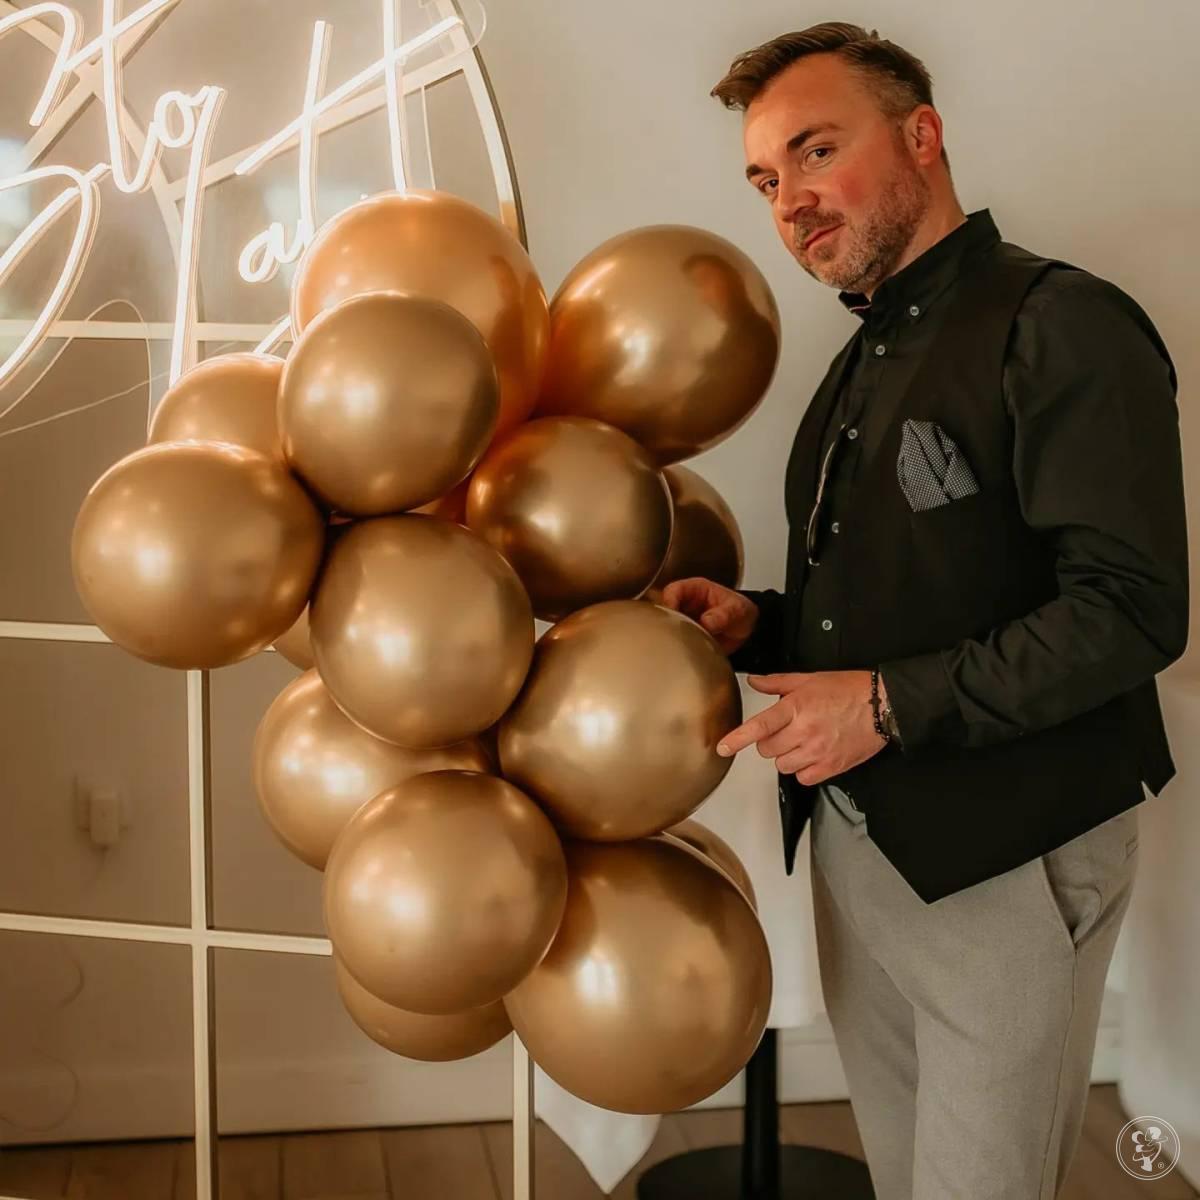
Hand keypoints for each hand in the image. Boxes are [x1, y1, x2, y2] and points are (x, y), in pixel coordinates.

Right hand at [659, 577, 758, 655]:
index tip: (672, 614)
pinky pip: (675, 641)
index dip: (669, 601)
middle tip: (675, 634)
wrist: (748, 632)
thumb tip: (707, 621)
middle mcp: (685, 604)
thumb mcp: (737, 610)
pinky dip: (677, 647)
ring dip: (671, 636)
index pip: (673, 591)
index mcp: (695, 590)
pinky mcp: (685, 637)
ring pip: (667, 627)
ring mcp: (684, 621)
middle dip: (666, 622)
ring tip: (681, 644)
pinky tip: (684, 652)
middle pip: (663, 609)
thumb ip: (723, 615)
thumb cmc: (740, 612)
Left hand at [716, 669, 887, 783]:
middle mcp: (805, 731)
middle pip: (767, 750)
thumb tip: (754, 682)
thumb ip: (777, 683)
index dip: (738, 739)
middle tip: (786, 730)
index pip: (760, 726)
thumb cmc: (849, 690)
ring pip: (782, 766)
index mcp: (796, 707)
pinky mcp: (831, 767)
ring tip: (802, 742)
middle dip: (771, 741)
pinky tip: (813, 755)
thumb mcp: (809, 679)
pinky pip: (803, 778)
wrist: (883, 705)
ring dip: (786, 756)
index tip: (723, 747)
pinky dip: (804, 770)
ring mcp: (818, 752)